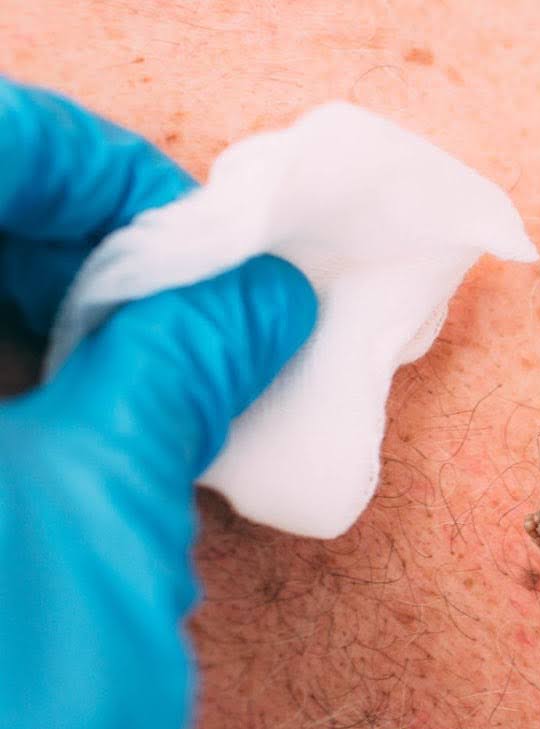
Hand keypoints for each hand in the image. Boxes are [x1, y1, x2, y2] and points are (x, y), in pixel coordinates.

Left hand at [0, 81, 314, 728]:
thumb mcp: (100, 514)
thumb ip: (176, 365)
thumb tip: (261, 291)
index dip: (93, 167)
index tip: (206, 232)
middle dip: (94, 240)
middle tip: (217, 293)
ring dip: (74, 310)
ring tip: (186, 357)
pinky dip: (42, 379)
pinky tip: (123, 418)